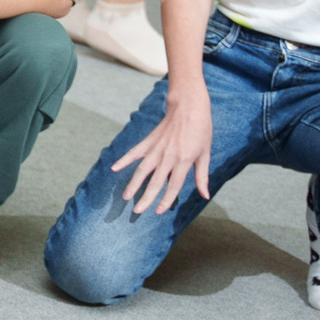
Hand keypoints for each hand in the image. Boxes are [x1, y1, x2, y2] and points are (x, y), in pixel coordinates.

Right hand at [111, 92, 213, 214]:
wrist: (188, 107)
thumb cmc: (201, 130)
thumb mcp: (205, 154)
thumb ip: (202, 176)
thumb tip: (205, 196)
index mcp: (184, 160)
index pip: (174, 185)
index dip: (166, 199)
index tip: (159, 212)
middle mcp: (168, 156)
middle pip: (155, 181)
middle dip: (146, 198)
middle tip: (137, 212)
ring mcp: (156, 148)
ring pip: (142, 170)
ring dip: (133, 184)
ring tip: (126, 197)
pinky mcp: (149, 141)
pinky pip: (134, 152)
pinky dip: (124, 160)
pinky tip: (114, 168)